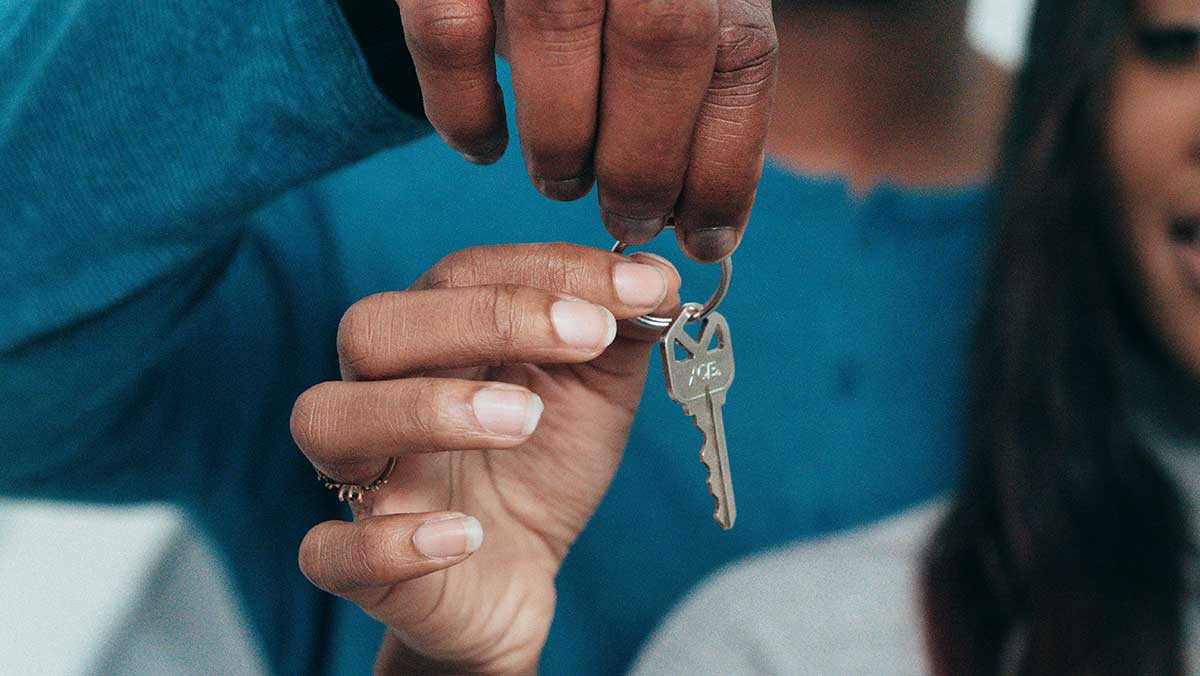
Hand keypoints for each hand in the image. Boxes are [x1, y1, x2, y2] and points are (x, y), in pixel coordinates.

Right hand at [291, 243, 680, 673]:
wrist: (520, 578)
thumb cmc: (542, 466)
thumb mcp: (595, 391)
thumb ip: (620, 331)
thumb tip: (655, 274)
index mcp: (435, 339)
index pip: (461, 274)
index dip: (547, 271)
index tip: (640, 289)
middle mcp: (381, 394)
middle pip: (374, 327)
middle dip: (483, 318)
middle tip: (584, 335)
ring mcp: (364, 479)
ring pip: (328, 418)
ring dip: (427, 410)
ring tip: (524, 420)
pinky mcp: (360, 566)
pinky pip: (330, 551)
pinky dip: (391, 542)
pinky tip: (467, 535)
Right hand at [394, 0, 777, 261]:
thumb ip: (698, 69)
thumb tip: (706, 220)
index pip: (740, 55)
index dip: (726, 168)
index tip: (708, 241)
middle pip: (661, 48)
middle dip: (644, 168)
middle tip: (626, 219)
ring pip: (557, 41)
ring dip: (561, 148)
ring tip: (561, 180)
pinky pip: (447, 33)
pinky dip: (462, 110)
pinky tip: (480, 145)